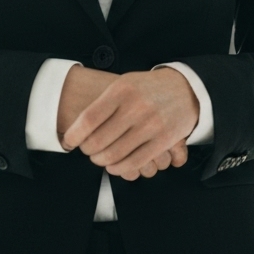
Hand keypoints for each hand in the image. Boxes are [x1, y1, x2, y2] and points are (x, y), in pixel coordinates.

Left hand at [62, 68, 199, 179]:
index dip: (74, 135)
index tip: (68, 141)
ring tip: (99, 157)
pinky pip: (135, 162)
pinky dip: (119, 169)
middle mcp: (136, 107)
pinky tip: (114, 165)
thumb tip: (76, 129)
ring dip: (101, 161)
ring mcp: (151, 124)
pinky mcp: (163, 140)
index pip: (89, 119)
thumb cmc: (148, 88)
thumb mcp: (124, 84)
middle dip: (87, 150)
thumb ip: (103, 103)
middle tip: (86, 150)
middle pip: (99, 140)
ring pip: (114, 155)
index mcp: (122, 90)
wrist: (186, 88)